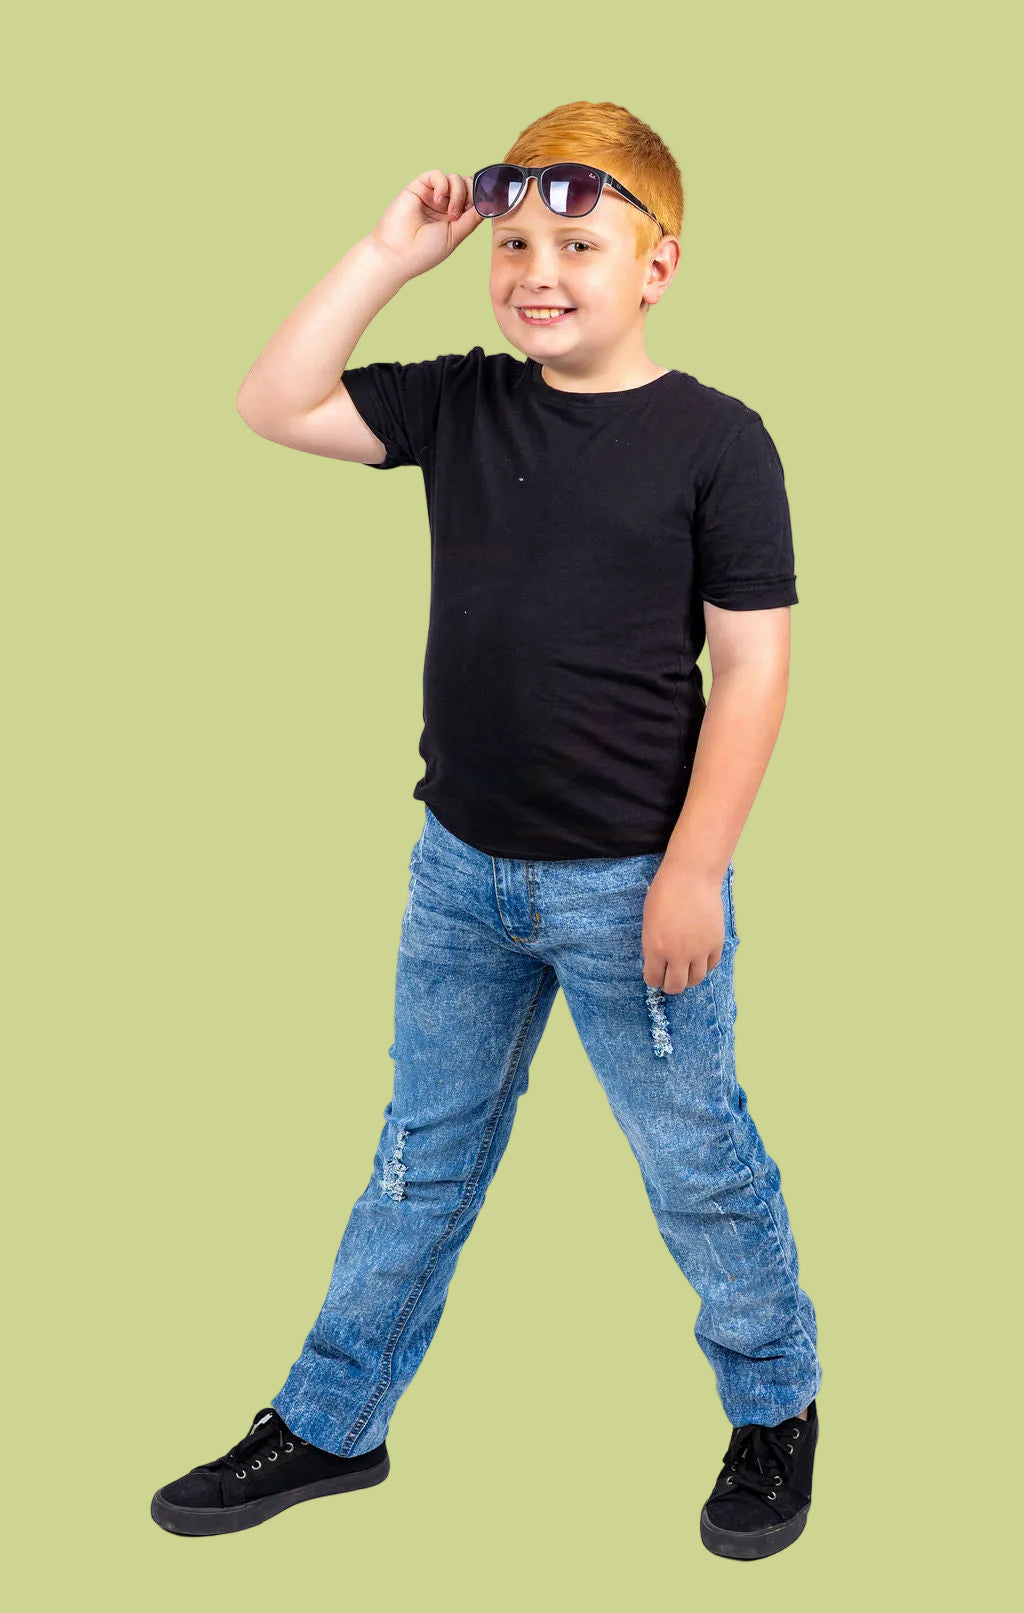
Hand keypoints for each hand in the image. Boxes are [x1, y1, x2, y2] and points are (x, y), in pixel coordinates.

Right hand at [370, 169, 482, 279]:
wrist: (397, 254)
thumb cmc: (424, 252)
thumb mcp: (455, 236)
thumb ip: (471, 219)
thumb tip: (488, 204)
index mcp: (455, 218)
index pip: (474, 200)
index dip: (481, 199)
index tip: (487, 206)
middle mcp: (444, 205)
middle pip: (468, 186)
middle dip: (471, 195)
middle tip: (462, 214)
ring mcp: (432, 195)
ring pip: (456, 179)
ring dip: (458, 194)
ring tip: (449, 213)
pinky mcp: (418, 187)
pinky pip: (437, 175)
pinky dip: (443, 185)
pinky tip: (438, 201)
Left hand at [642, 862, 725, 992]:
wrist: (691, 876)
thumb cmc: (664, 893)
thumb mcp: (648, 922)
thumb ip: (652, 945)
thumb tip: (657, 962)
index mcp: (656, 948)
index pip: (653, 979)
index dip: (652, 979)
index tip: (654, 975)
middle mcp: (678, 954)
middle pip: (676, 986)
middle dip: (670, 985)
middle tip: (669, 980)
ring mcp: (699, 950)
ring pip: (696, 979)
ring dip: (689, 978)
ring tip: (685, 971)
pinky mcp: (715, 943)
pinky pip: (711, 965)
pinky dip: (704, 965)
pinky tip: (699, 958)